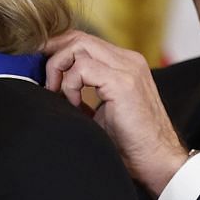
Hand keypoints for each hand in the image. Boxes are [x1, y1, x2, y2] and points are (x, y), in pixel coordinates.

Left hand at [43, 30, 190, 196]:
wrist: (157, 162)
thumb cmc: (130, 144)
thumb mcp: (101, 111)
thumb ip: (84, 92)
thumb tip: (51, 88)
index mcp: (125, 64)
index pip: (84, 41)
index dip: (58, 51)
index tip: (41, 71)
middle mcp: (128, 60)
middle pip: (78, 37)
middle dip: (53, 55)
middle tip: (44, 82)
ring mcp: (127, 68)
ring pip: (78, 46)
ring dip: (59, 69)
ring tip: (58, 95)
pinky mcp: (123, 82)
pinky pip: (82, 68)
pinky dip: (70, 85)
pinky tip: (75, 106)